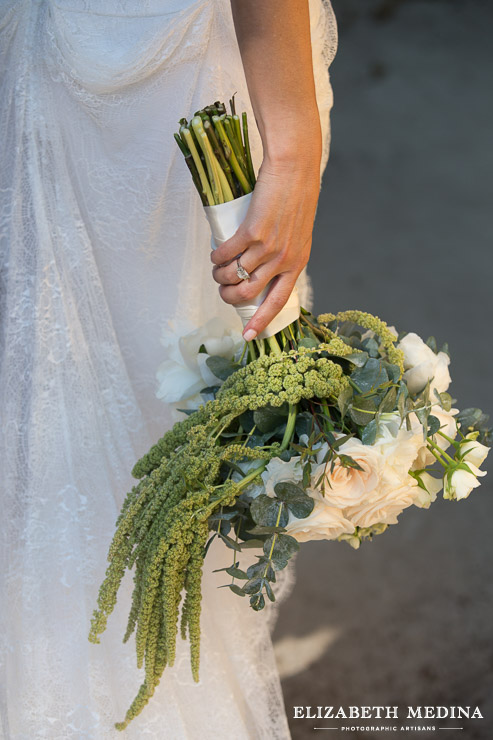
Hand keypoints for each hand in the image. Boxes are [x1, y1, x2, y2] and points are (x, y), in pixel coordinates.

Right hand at [211, 153, 320, 339]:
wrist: (294, 168)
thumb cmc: (295, 197)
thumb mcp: (298, 233)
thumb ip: (285, 252)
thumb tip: (261, 268)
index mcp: (297, 263)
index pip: (279, 302)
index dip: (261, 321)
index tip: (247, 336)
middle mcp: (284, 260)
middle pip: (249, 294)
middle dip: (229, 297)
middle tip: (222, 289)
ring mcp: (269, 247)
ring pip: (236, 276)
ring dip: (220, 277)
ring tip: (216, 270)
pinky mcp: (253, 231)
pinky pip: (227, 254)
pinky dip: (216, 258)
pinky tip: (214, 255)